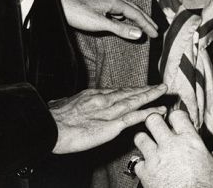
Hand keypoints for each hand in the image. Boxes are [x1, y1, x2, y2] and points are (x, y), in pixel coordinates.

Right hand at [49, 85, 167, 153]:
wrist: (49, 126)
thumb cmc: (52, 118)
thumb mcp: (61, 105)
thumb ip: (67, 104)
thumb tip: (60, 103)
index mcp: (92, 95)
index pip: (116, 91)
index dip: (130, 90)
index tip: (140, 88)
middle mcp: (104, 99)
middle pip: (129, 92)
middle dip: (145, 89)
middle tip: (159, 85)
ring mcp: (109, 111)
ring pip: (135, 101)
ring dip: (151, 96)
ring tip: (163, 91)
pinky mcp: (112, 125)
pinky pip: (134, 118)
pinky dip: (148, 112)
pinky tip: (158, 110)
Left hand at [60, 0, 157, 39]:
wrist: (59, 4)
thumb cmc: (77, 13)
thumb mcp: (100, 23)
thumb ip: (120, 29)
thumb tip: (139, 33)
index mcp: (114, 2)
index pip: (136, 14)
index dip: (146, 24)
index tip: (156, 34)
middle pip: (133, 9)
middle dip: (145, 20)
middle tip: (155, 30)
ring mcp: (104, 1)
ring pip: (125, 9)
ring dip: (135, 18)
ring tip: (142, 26)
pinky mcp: (98, 4)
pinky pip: (116, 11)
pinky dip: (124, 17)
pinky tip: (121, 21)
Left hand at [133, 111, 212, 187]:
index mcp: (189, 140)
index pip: (177, 115)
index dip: (175, 117)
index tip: (175, 123)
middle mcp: (170, 145)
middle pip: (153, 120)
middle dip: (153, 123)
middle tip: (156, 129)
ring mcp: (155, 157)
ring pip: (139, 137)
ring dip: (143, 141)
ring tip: (148, 146)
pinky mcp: (145, 172)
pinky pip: (137, 162)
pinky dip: (141, 165)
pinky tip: (147, 168)